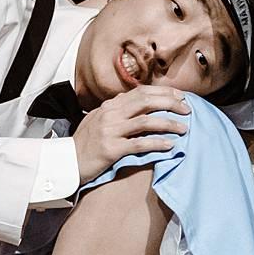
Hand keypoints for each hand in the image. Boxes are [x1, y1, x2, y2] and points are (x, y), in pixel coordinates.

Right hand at [71, 85, 188, 182]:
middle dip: (171, 103)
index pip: (142, 92)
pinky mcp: (111, 149)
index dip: (164, 93)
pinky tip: (170, 146)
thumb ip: (116, 110)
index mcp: (110, 106)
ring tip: (184, 128)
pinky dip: (157, 143)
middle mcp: (110, 114)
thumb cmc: (84, 143)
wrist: (65, 162)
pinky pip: (140, 144)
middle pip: (147, 101)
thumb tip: (133, 101)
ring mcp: (110, 131)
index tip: (181, 97)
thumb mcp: (98, 120)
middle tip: (187, 110)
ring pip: (146, 121)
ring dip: (169, 123)